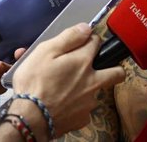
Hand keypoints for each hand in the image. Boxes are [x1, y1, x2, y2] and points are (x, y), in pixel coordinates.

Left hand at [0, 0, 21, 97]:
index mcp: (10, 42)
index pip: (27, 41)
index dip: (31, 40)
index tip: (28, 38)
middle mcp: (9, 57)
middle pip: (24, 58)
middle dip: (24, 56)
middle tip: (18, 51)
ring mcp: (2, 72)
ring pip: (13, 73)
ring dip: (7, 69)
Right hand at [11, 23, 124, 137]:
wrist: (29, 119)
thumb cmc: (34, 83)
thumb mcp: (45, 52)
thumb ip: (69, 38)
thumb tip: (87, 28)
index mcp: (84, 61)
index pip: (97, 42)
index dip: (89, 39)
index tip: (82, 42)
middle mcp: (93, 80)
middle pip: (117, 72)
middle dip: (113, 68)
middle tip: (99, 69)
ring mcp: (90, 101)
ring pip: (97, 91)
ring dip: (87, 88)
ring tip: (65, 90)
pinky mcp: (82, 118)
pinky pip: (84, 109)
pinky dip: (75, 106)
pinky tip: (61, 105)